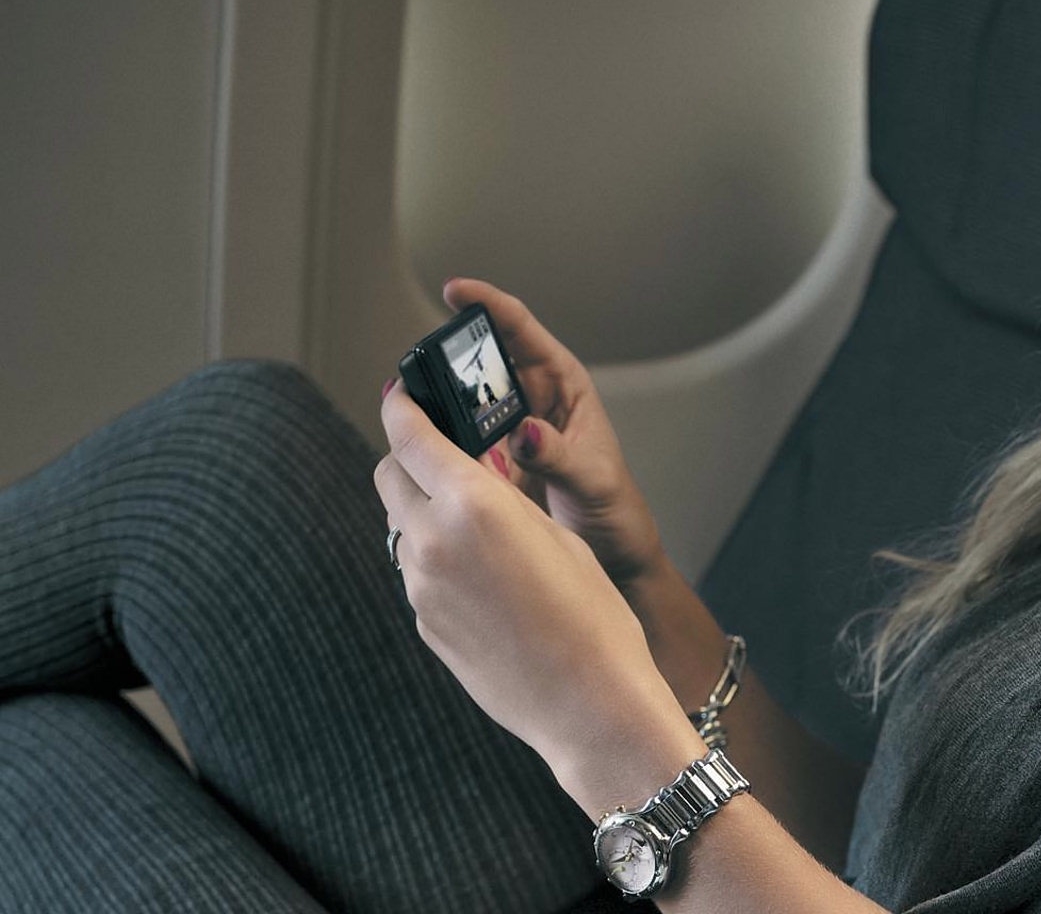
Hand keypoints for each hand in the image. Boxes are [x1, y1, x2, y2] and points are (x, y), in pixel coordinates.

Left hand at [373, 378, 694, 774]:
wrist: (589, 703)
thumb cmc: (593, 616)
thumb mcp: (557, 535)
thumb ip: (503, 501)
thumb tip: (475, 485)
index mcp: (472, 504)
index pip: (410, 435)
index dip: (402, 405)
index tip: (402, 392)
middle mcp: (433, 541)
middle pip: (390, 476)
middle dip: (410, 457)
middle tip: (444, 454)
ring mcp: (421, 587)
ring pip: (402, 527)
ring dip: (426, 511)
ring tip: (480, 524)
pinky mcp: (424, 624)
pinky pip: (418, 572)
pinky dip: (439, 558)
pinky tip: (487, 578)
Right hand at [441, 276, 664, 585]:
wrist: (613, 554)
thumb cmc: (616, 508)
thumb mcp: (594, 479)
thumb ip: (559, 456)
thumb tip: (524, 432)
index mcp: (564, 385)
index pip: (521, 330)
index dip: (488, 304)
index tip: (454, 290)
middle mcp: (532, 401)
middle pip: (482, 363)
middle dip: (451, 360)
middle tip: (423, 369)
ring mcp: (508, 431)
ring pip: (463, 404)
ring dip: (441, 409)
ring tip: (418, 416)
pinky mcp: (490, 463)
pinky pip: (457, 444)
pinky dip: (440, 447)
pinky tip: (424, 456)